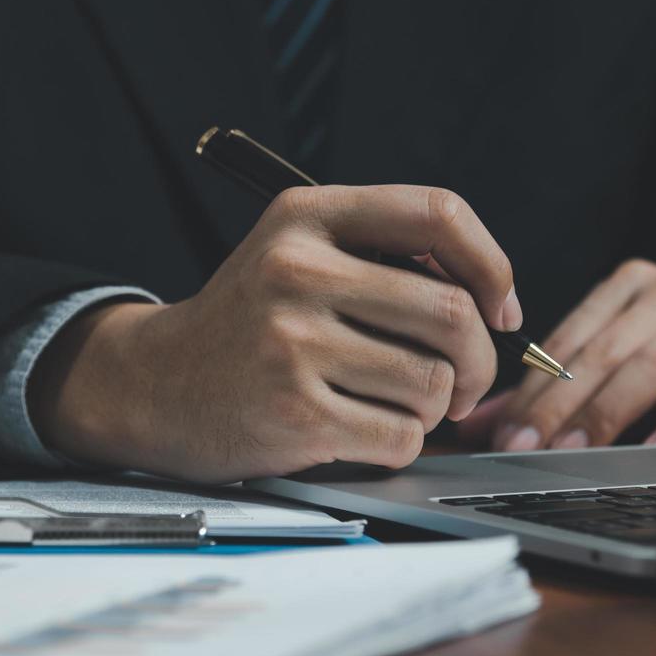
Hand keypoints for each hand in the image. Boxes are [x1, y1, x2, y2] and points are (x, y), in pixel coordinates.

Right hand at [28, 185, 521, 483]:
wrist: (157, 384)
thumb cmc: (250, 323)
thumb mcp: (297, 255)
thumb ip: (382, 257)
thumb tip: (492, 304)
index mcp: (306, 216)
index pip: (437, 212)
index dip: (490, 264)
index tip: (499, 307)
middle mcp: (295, 270)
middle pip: (451, 314)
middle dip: (479, 361)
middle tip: (463, 382)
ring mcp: (291, 342)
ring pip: (434, 383)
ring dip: (435, 407)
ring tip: (393, 402)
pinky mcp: (292, 412)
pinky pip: (400, 436)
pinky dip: (398, 443)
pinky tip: (360, 430)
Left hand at [467, 259, 655, 451]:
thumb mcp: (619, 359)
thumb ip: (556, 386)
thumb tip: (484, 426)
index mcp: (632, 283)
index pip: (568, 338)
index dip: (532, 388)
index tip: (504, 434)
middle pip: (603, 351)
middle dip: (558, 405)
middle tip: (529, 448)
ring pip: (651, 365)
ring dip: (608, 413)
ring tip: (575, 451)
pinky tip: (650, 450)